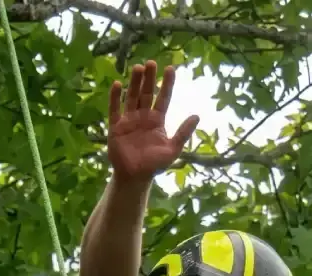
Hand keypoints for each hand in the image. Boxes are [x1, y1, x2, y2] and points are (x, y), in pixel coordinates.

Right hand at [107, 61, 198, 182]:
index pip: (163, 98)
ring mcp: (129, 120)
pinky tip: (118, 84)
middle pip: (147, 93)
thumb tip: (197, 116)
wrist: (135, 177)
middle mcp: (143, 116)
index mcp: (157, 120)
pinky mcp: (116, 127)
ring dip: (135, 83)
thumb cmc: (154, 165)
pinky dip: (115, 97)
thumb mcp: (173, 150)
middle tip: (151, 63)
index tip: (171, 68)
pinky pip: (115, 109)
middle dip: (149, 78)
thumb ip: (183, 133)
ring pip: (132, 97)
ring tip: (138, 68)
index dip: (167, 84)